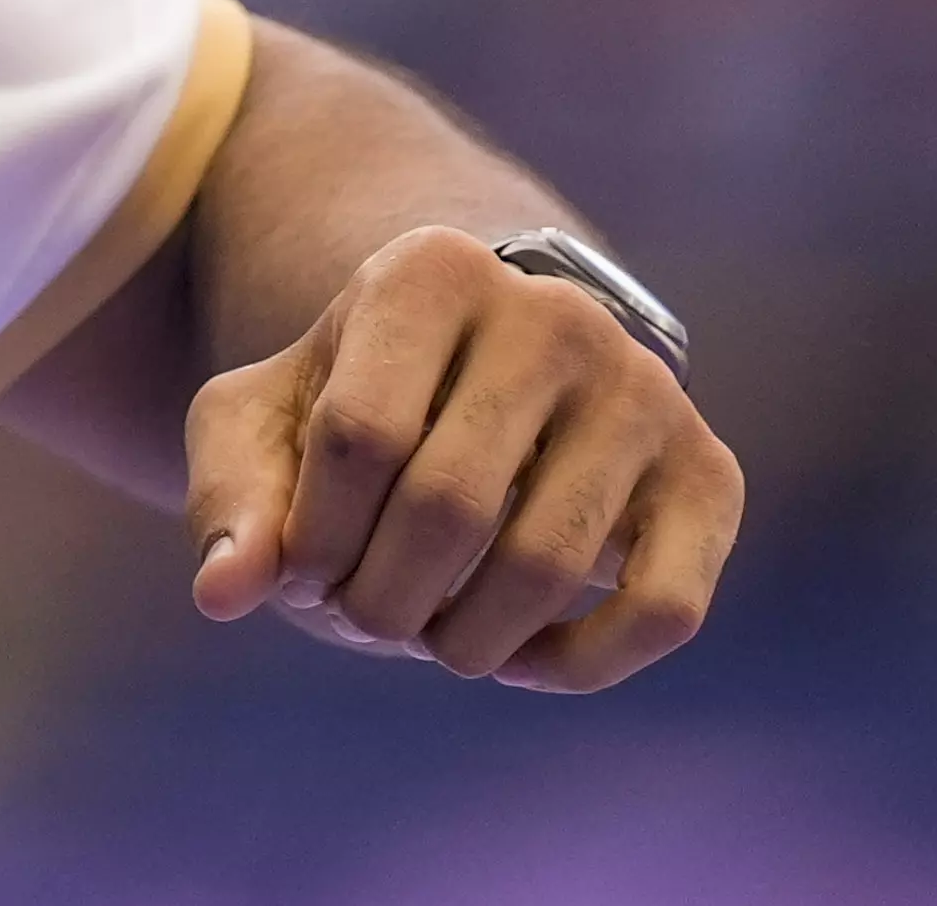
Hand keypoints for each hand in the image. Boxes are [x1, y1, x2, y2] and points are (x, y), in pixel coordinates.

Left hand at [185, 223, 742, 690]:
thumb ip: (231, 499)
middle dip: (381, 598)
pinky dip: (575, 665)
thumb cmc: (357, 400)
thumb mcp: (262, 422)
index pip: (358, 437)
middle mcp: (555, 313)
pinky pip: (661, 610)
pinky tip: (514, 654)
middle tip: (360, 614)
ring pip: (546, 568)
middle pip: (448, 507)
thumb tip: (224, 593)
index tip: (300, 568)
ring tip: (425, 629)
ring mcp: (645, 390)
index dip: (314, 538)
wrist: (485, 377)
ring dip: (462, 640)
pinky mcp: (711, 474)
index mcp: (432, 271)